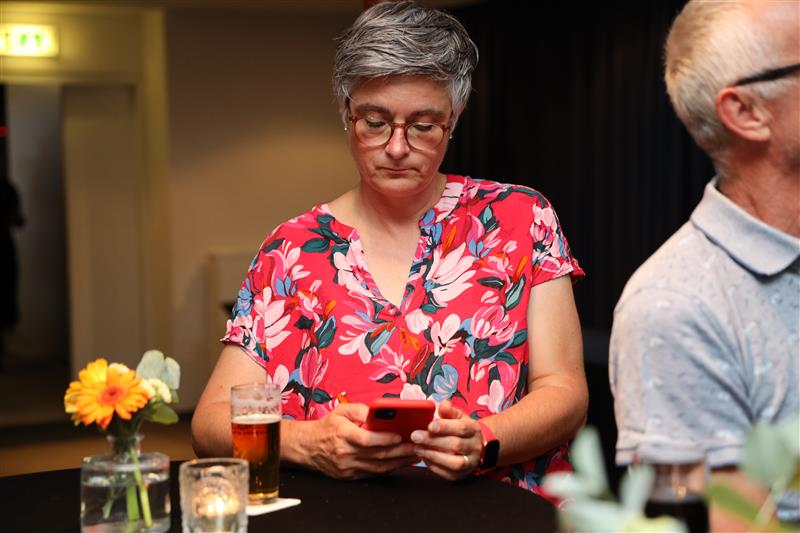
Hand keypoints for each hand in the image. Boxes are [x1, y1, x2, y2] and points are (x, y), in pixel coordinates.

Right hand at [301, 402, 417, 478]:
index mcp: (342, 434)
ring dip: (398, 462)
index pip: (366, 439)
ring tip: (414, 455)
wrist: (307, 447)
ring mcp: (347, 467)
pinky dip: (388, 469)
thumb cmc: (327, 426)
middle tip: (416, 446)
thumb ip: (361, 410)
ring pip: (377, 467)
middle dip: (399, 451)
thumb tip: (380, 411)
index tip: (400, 435)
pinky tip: (400, 463)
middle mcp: (344, 453)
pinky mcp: (349, 476)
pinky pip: (373, 474)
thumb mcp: (341, 411)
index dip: (384, 438)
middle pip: (376, 455)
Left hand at [410, 400, 482, 479]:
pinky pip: (448, 474)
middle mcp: (475, 447)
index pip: (461, 428)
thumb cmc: (461, 429)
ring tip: (418, 448)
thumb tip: (442, 405)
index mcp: (474, 429)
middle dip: (433, 441)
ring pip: (453, 463)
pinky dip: (434, 466)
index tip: (429, 426)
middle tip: (415, 436)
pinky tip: (424, 457)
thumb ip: (449, 411)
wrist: (473, 447)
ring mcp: (469, 463)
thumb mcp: (457, 416)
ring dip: (433, 455)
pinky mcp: (461, 475)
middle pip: (455, 445)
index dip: (444, 427)